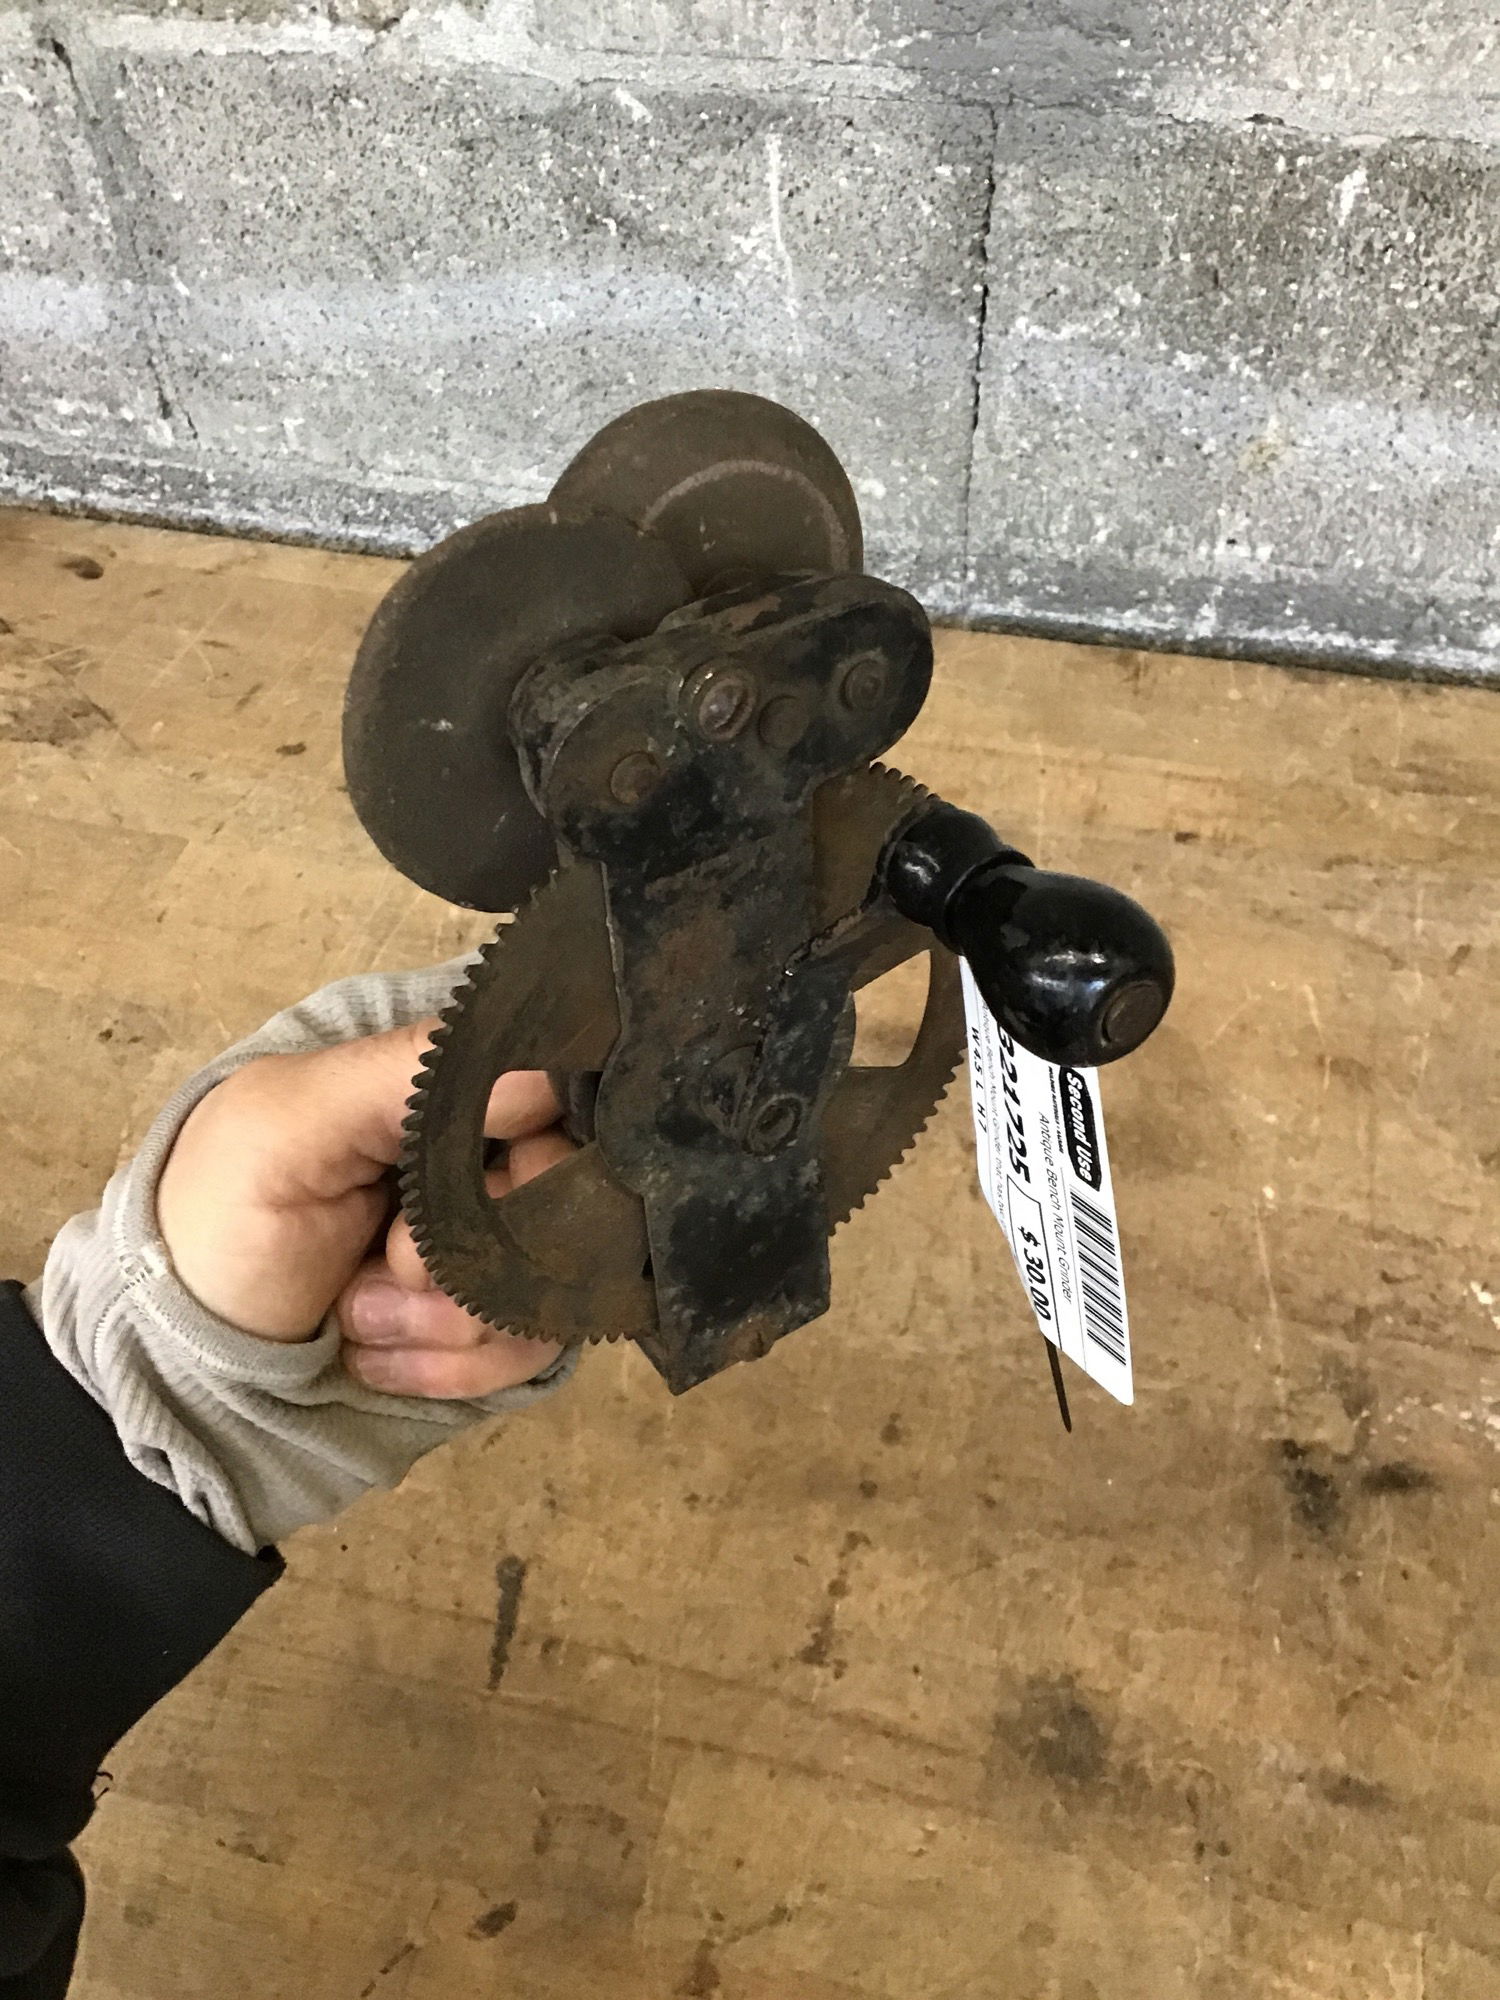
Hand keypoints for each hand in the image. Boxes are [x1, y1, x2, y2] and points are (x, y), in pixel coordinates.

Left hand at [156, 1019, 566, 1397]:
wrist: (188, 1360)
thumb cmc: (219, 1220)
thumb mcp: (287, 1122)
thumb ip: (403, 1072)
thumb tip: (543, 1074)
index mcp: (445, 1082)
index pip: (560, 1097)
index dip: (527, 1160)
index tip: (457, 1197)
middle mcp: (490, 1155)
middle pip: (573, 1199)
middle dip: (472, 1257)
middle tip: (386, 1268)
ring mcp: (502, 1241)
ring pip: (556, 1283)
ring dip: (449, 1321)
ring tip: (358, 1318)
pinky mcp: (502, 1319)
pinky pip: (535, 1347)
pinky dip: (451, 1367)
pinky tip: (375, 1355)